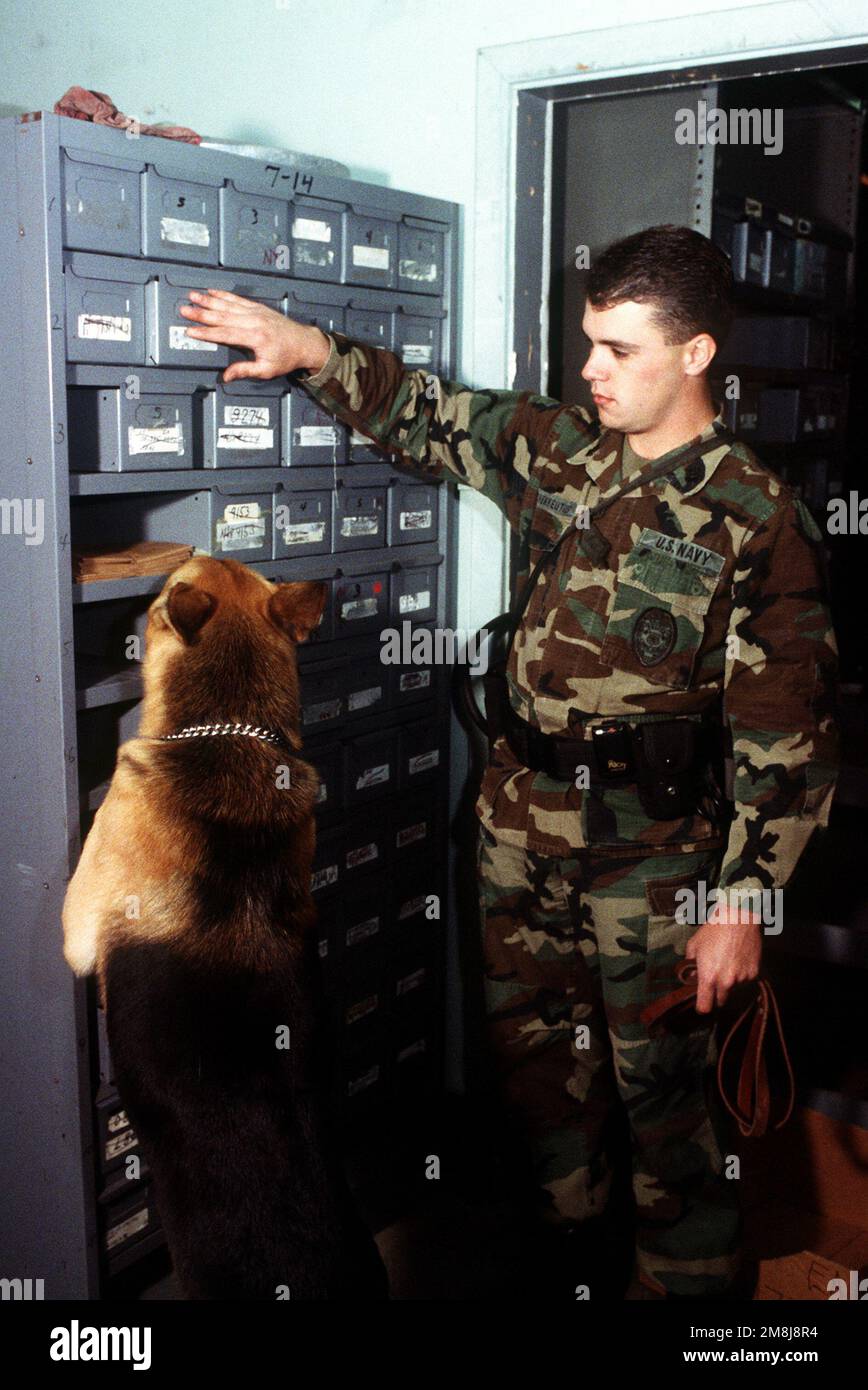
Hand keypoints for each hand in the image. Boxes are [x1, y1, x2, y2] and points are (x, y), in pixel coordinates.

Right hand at [179, 289, 329, 382]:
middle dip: (201, 313)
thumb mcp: (266, 370)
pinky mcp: (258, 307)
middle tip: (184, 310)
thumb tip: (226, 376)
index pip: (224, 334)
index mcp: (255, 337)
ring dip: (209, 300)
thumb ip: (245, 371)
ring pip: (228, 304)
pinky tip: (212, 291)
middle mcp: (254, 321)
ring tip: (192, 295)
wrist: (304, 343)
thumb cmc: (286, 358)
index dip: (206, 333)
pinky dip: (224, 295)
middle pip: (222, 316)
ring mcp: (256, 312)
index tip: (190, 331)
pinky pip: (238, 299)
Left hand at [684, 905, 762, 1012]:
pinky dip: (743, 977)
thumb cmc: (713, 930)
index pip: (705, 1007)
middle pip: (721, 1002)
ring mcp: (742, 979)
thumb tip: (691, 978)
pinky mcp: (754, 973)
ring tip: (728, 967)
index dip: (702, 1007)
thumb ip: (690, 965)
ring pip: (735, 992)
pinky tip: (738, 962)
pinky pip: (747, 982)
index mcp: (708, 978)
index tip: (702, 1002)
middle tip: (715, 982)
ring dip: (731, 985)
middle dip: (717, 995)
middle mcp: (726, 982)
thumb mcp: (694, 946)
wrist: (738, 918)